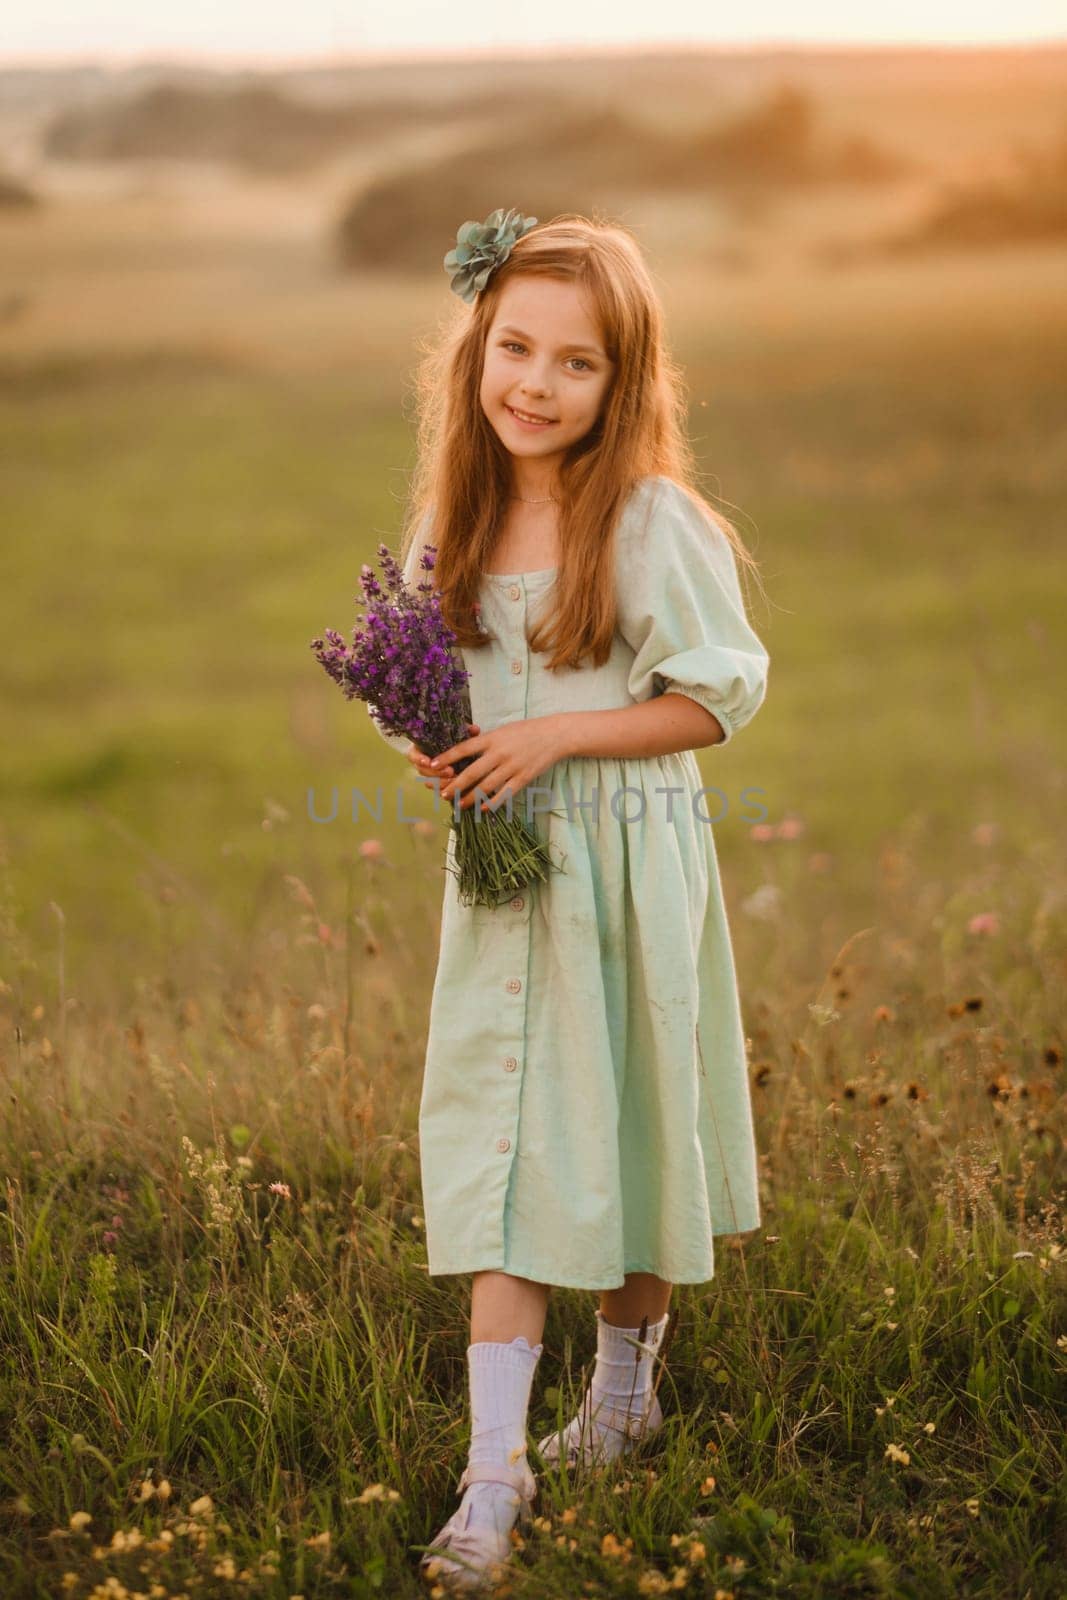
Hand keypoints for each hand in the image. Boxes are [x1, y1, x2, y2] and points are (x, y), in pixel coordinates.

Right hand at [406, 724, 480, 789]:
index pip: (412, 755)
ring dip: (442, 783)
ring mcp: (429, 775)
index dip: (418, 759)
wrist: (465, 754)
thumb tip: (474, 729)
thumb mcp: (461, 734)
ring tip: (455, 780)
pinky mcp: (438, 785)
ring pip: (430, 783)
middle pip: (422, 771)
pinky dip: (447, 790)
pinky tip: (457, 789)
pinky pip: (438, 791)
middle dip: (435, 773)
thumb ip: (466, 731)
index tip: (428, 761)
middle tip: (450, 771)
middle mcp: (422, 763)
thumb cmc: (458, 740)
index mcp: (421, 748)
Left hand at [432, 715, 567, 812]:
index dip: (446, 757)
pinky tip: (483, 809)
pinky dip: (492, 803)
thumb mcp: (503, 731)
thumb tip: (464, 753)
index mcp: (492, 738)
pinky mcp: (523, 778)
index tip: (432, 765)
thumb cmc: (526, 731)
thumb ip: (485, 742)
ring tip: (458, 805)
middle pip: (472, 772)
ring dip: (470, 798)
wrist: (555, 735)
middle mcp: (499, 753)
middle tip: (442, 795)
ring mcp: (512, 766)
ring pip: (486, 787)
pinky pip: (504, 794)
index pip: (463, 748)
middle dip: (455, 785)